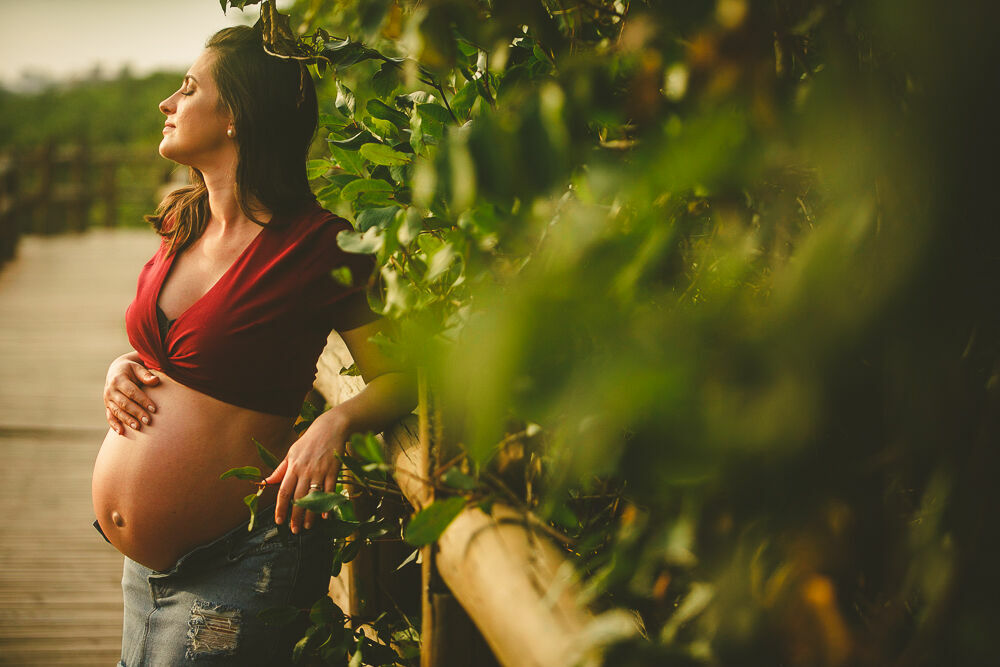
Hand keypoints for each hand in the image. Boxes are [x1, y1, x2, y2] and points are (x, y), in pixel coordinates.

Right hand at [103, 354, 158, 433]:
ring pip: (117, 411)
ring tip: (138, 427)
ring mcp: (107, 399)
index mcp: (118, 379)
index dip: (143, 400)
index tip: (154, 409)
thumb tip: (156, 380)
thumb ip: (146, 375)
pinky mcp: (107, 406)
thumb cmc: (131, 370)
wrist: (116, 370)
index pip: (132, 392)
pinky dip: (114, 424)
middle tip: (148, 421)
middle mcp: (110, 390)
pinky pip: (109, 416)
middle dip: (136, 412)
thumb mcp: (137, 368)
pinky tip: (121, 432)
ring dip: (127, 420)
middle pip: (124, 403)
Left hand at [264, 411, 348, 533]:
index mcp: (293, 466)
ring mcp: (320, 471)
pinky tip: (325, 516)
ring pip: (313, 496)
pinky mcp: (333, 471)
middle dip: (295, 516)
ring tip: (307, 526)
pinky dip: (327, 504)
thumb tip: (266, 482)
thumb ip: (281, 470)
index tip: (279, 521)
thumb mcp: (291, 453)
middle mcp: (305, 470)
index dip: (280, 508)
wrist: (331, 428)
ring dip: (310, 514)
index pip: (284, 491)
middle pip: (298, 497)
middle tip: (294, 530)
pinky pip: (329, 490)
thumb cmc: (309, 441)